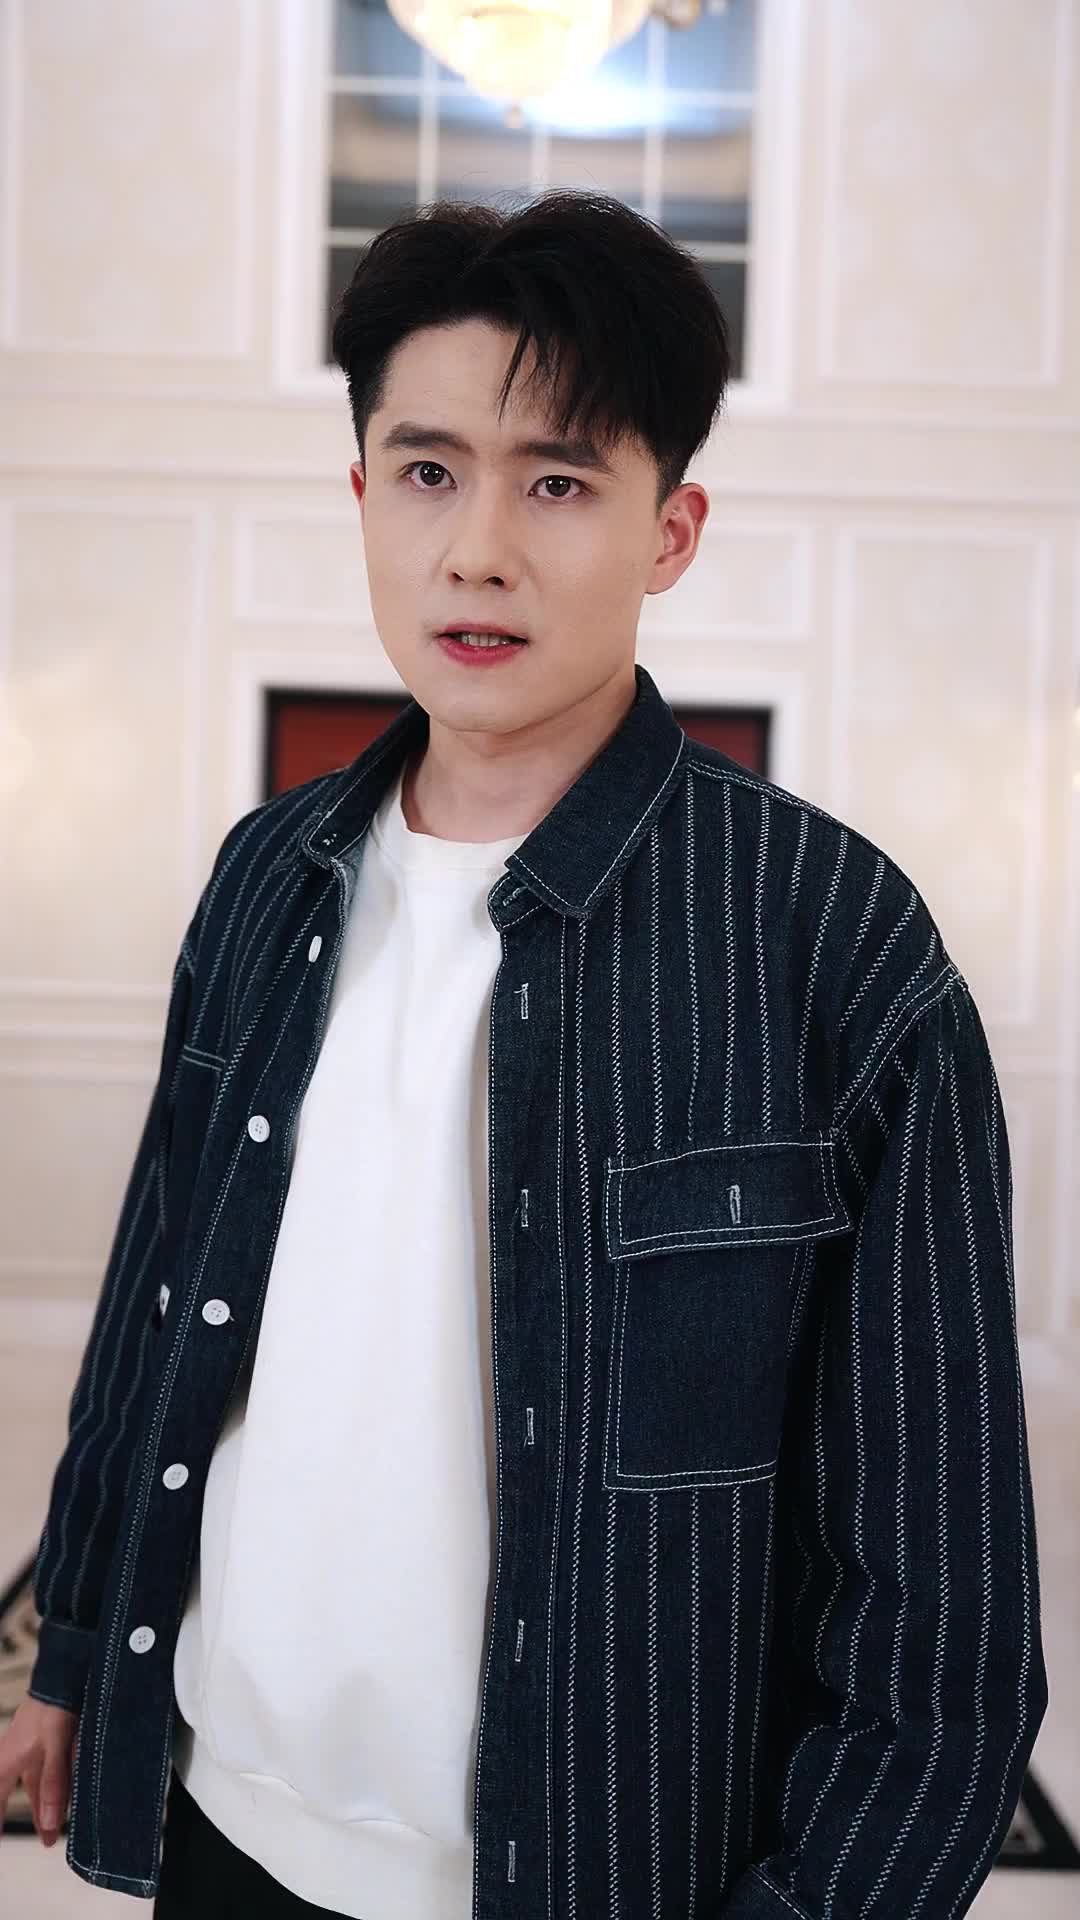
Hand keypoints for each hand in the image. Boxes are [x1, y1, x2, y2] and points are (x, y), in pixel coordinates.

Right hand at [0, 1694, 77, 1849]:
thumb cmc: (53, 1705)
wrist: (64, 1672)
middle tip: (43, 1842)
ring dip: (45, 1809)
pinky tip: (64, 1800)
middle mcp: (16, 1757)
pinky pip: (48, 1774)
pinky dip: (54, 1790)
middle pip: (19, 1796)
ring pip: (37, 1787)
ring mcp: (32, 1749)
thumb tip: (51, 1821)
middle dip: (32, 1820)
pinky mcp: (48, 1741)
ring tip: (52, 1835)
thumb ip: (53, 1783)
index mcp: (8, 1762)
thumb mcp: (54, 1746)